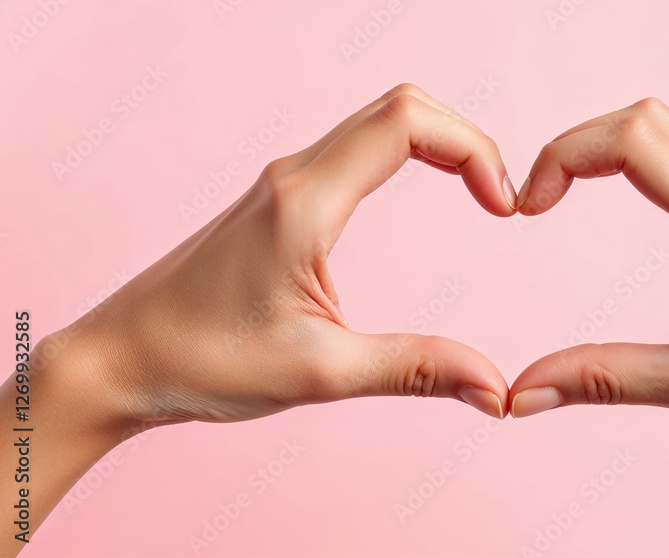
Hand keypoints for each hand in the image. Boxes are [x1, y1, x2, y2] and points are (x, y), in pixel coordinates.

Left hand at [46, 84, 515, 431]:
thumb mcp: (320, 372)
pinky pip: (357, 150)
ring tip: (480, 198)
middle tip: (500, 201)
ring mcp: (284, 183)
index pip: (408, 122)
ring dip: (439, 145)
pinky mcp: (280, 200)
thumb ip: (414, 370)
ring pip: (379, 123)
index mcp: (306, 202)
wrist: (120, 359)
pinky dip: (408, 157)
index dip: (473, 148)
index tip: (503, 208)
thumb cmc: (202, 361)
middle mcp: (295, 176)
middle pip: (402, 107)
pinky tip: (424, 198)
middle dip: (467, 140)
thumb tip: (494, 387)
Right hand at [508, 98, 668, 534]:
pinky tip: (635, 219)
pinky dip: (645, 170)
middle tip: (539, 201)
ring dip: (611, 153)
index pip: (631, 137)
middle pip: (645, 118)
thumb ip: (610, 379)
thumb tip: (528, 390)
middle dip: (577, 145)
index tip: (530, 208)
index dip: (564, 154)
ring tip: (568, 202)